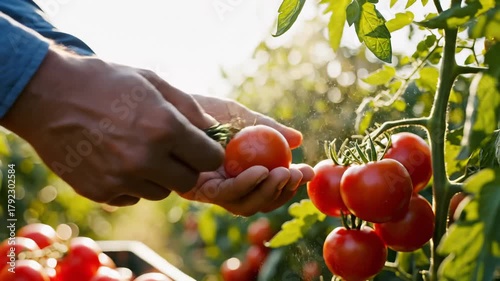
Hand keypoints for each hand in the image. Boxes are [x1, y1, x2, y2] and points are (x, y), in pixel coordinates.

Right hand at [0, 46, 223, 205]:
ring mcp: (122, 179)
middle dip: (186, 166)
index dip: (208, 152)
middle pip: (189, 180)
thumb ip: (189, 107)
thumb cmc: (105, 82)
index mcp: (165, 128)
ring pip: (162, 192)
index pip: (210, 159)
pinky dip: (132, 184)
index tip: (200, 147)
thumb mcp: (152, 82)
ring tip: (140, 152)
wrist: (48, 96)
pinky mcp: (101, 191)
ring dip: (159, 176)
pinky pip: (133, 197)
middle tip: (171, 150)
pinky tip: (118, 161)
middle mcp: (146, 158)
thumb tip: (212, 130)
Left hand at [179, 95, 313, 215]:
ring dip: (268, 192)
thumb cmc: (204, 109)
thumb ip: (267, 128)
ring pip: (244, 205)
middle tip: (296, 175)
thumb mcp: (240, 115)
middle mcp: (225, 185)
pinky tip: (260, 170)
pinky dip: (246, 185)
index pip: (267, 187)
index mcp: (239, 172)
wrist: (169, 104)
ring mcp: (210, 190)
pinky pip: (225, 194)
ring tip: (283, 173)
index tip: (310, 173)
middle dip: (282, 193)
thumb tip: (299, 140)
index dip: (290, 185)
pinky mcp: (195, 189)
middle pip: (258, 202)